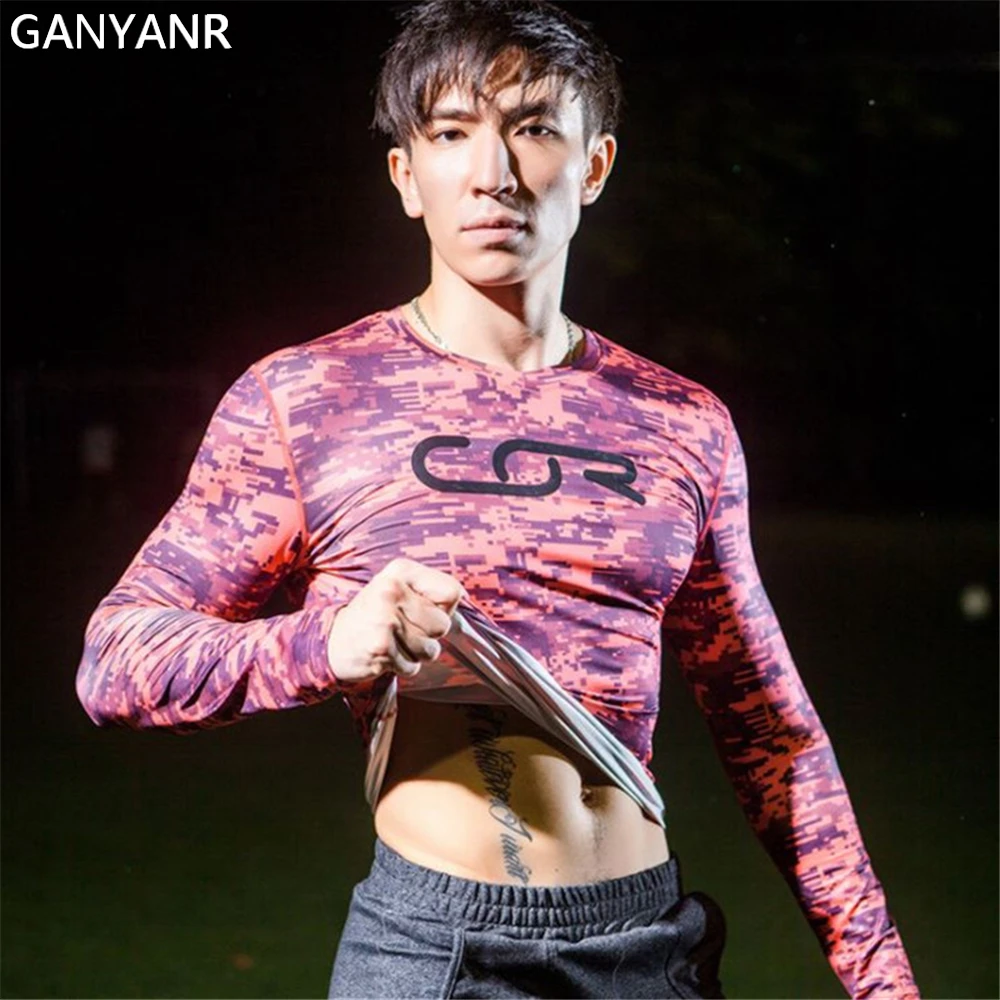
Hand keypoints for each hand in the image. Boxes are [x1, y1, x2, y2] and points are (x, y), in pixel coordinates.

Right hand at [326, 558, 464, 682]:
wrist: (330, 641)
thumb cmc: (374, 616)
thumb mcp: (399, 591)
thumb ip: (432, 594)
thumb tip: (462, 600)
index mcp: (401, 570)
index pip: (451, 591)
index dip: (444, 608)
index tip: (423, 610)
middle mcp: (391, 589)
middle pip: (444, 624)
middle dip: (429, 635)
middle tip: (403, 630)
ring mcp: (385, 617)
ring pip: (430, 649)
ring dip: (416, 653)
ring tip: (394, 642)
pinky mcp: (380, 646)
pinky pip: (412, 666)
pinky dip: (402, 666)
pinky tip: (384, 654)